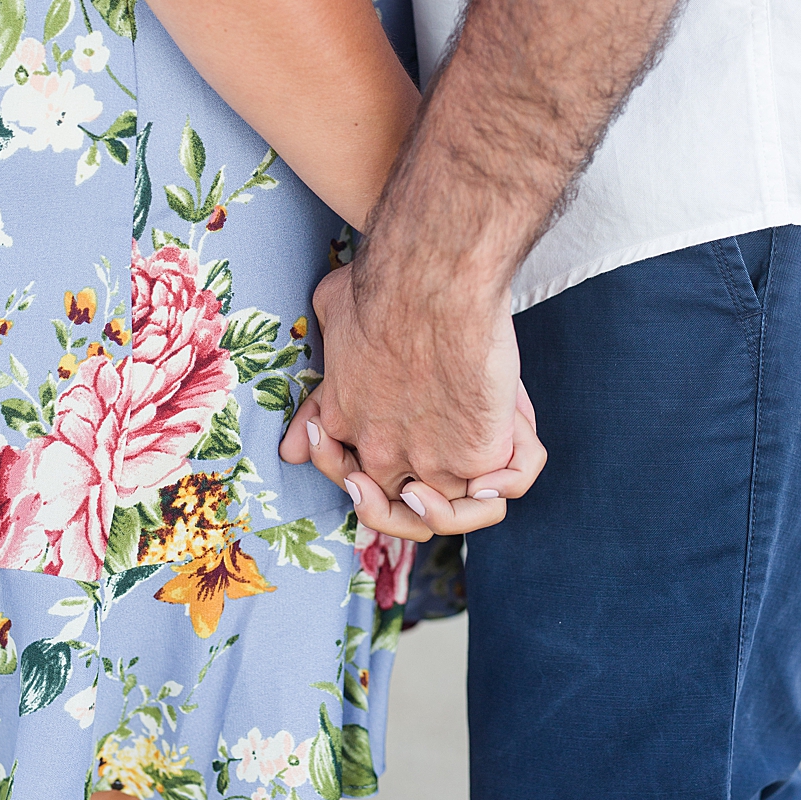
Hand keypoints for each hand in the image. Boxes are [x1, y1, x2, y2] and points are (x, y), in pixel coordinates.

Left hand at [279, 261, 546, 538]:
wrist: (428, 283)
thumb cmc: (378, 287)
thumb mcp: (328, 322)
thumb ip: (318, 387)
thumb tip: (291, 448)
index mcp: (345, 422)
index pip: (346, 471)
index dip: (358, 467)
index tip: (372, 445)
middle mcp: (382, 452)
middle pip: (392, 507)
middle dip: (406, 499)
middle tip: (420, 479)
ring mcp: (430, 461)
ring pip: (448, 516)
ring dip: (459, 503)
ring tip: (471, 477)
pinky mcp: (478, 456)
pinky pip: (505, 489)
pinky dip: (509, 478)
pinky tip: (504, 452)